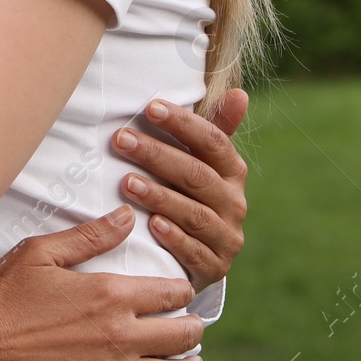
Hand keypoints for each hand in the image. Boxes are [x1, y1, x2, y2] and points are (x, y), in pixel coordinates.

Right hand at [0, 206, 204, 360]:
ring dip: (188, 358)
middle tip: (188, 317)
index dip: (183, 287)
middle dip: (192, 323)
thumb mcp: (41, 253)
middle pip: (185, 333)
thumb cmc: (5, 294)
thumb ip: (89, 236)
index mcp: (109, 294)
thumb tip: (127, 216)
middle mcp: (121, 334)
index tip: (179, 286)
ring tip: (187, 352)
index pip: (173, 292)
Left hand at [111, 92, 249, 291]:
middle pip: (197, 175)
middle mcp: (234, 203)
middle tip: (120, 139)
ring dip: (160, 196)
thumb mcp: (200, 161)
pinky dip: (174, 238)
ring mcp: (226, 237)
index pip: (212, 141)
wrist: (198, 254)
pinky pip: (194, 253)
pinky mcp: (213, 267)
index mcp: (231, 172)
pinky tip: (150, 225)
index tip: (149, 107)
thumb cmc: (189, 193)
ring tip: (126, 183)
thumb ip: (212, 128)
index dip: (183, 123)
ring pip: (194, 213)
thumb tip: (240, 93)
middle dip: (157, 155)